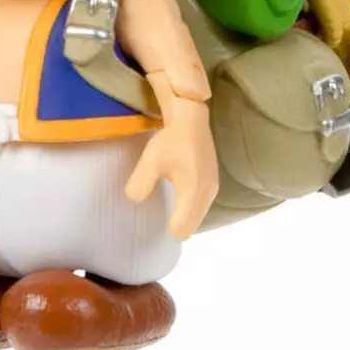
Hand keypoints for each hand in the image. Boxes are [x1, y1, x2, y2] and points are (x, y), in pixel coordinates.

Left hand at [125, 98, 218, 239]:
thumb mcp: (150, 160)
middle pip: (191, 228)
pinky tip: (179, 191)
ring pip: (197, 218)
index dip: (167, 228)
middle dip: (176, 225)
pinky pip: (201, 207)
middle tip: (160, 212)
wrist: (191, 118)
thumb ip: (140, 184)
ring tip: (169, 202)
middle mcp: (207, 194)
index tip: (157, 216)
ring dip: (184, 216)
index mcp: (193, 191)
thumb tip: (136, 200)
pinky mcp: (213, 182)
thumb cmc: (171, 140)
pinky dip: (190, 207)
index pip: (182, 230)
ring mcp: (213, 188)